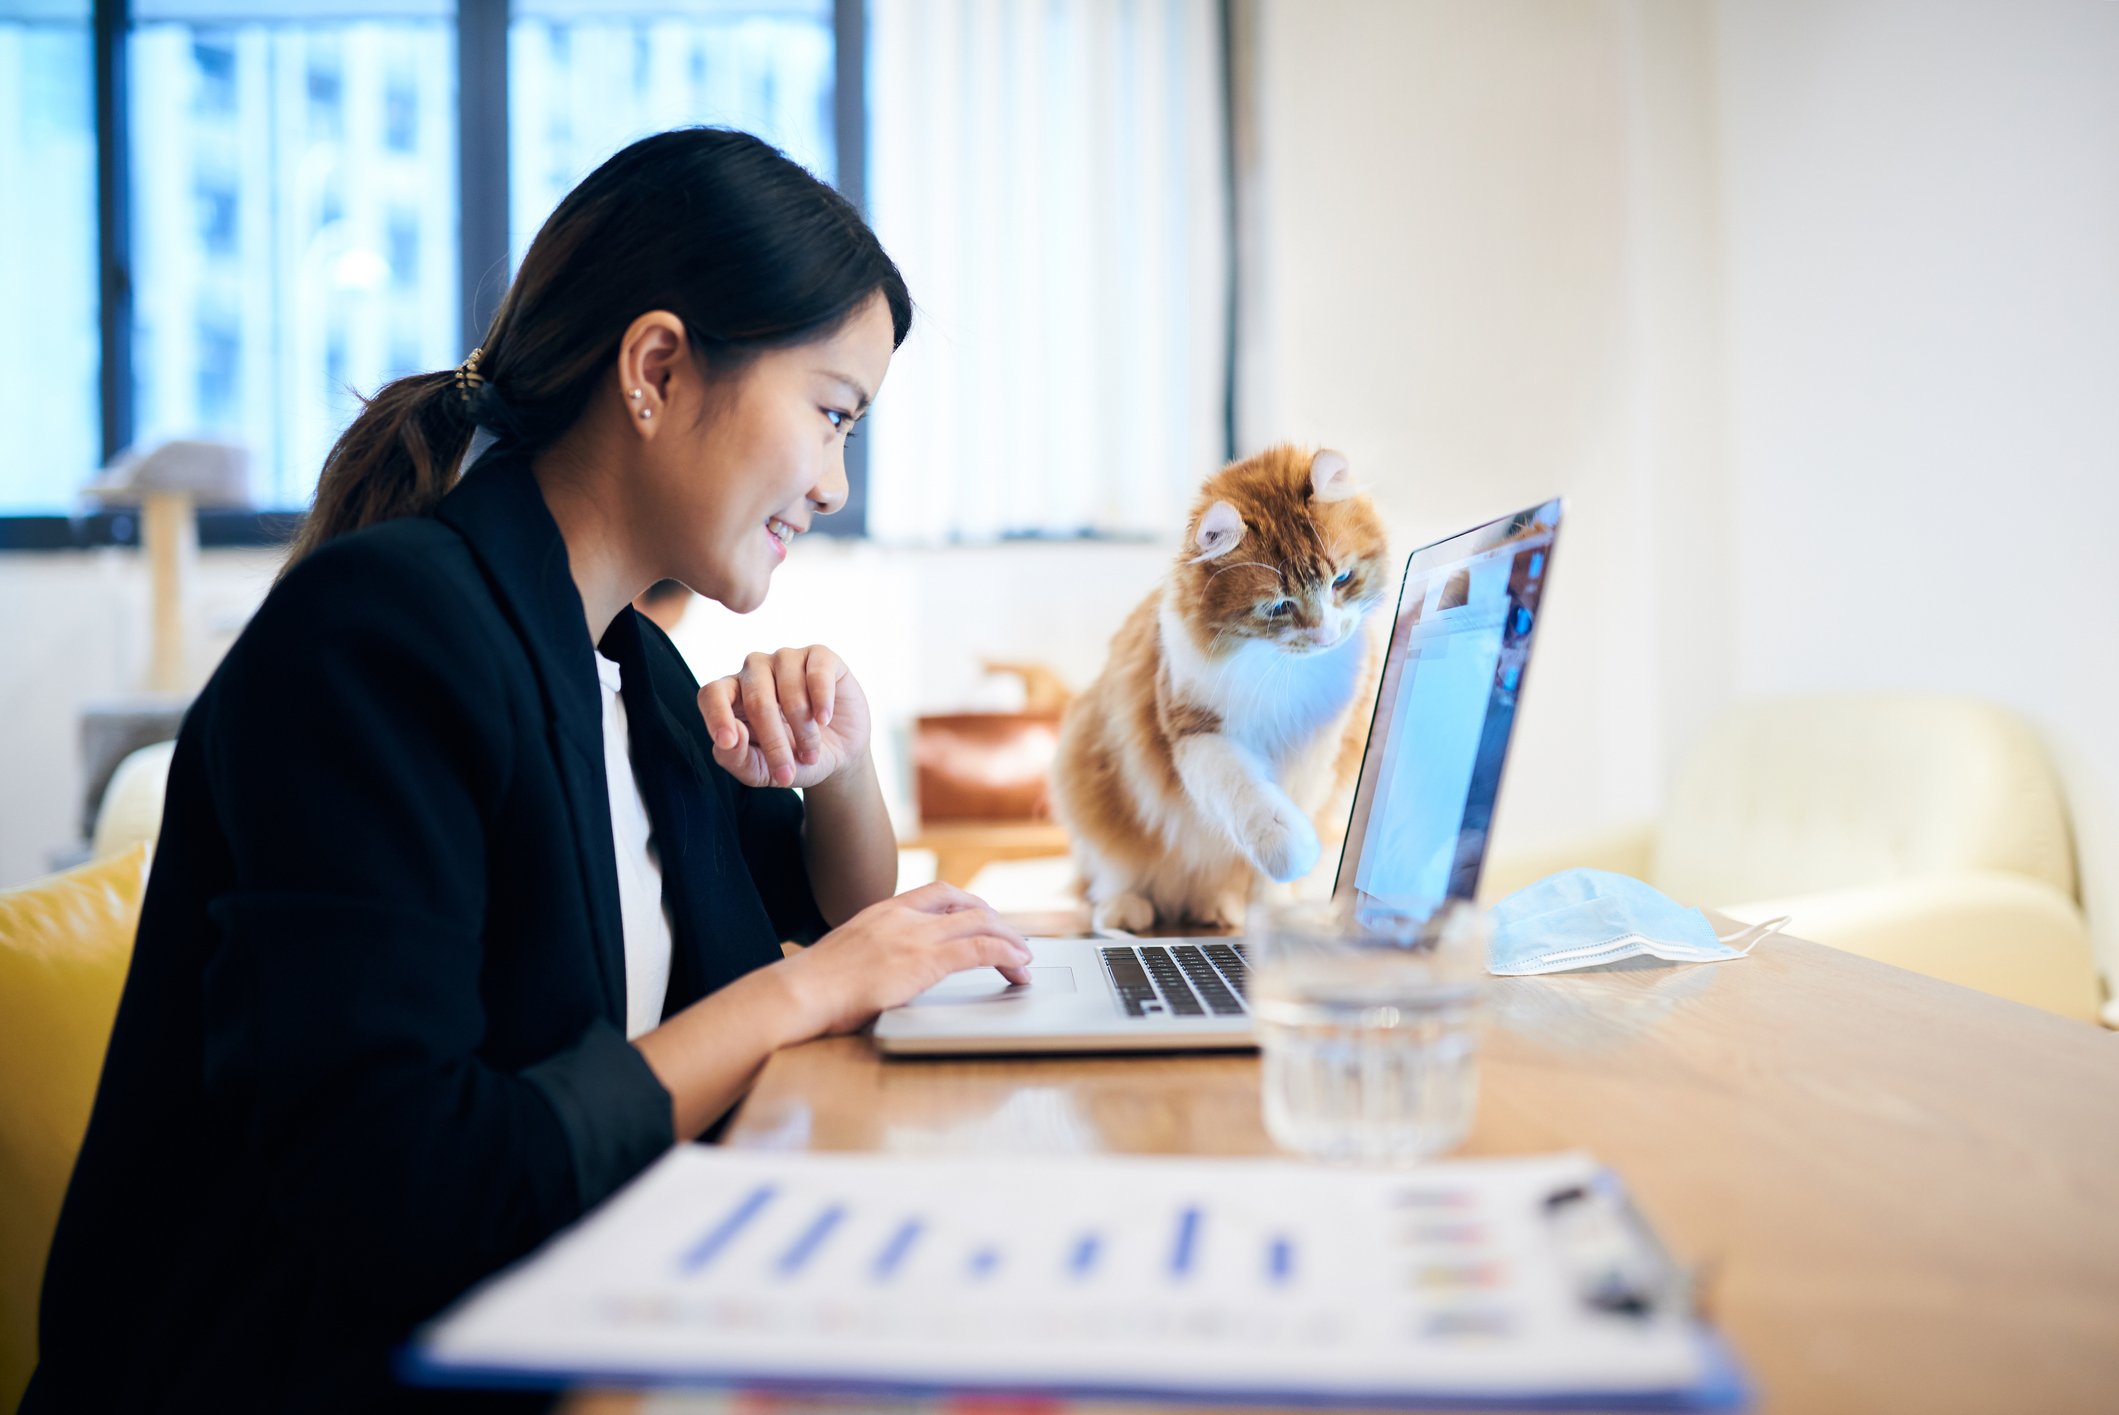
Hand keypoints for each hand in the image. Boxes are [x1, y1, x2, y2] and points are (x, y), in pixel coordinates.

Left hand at [697, 645, 871, 788]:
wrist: (840, 752)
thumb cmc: (793, 759)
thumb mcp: (762, 772)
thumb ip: (736, 759)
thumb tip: (732, 736)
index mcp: (732, 695)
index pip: (712, 694)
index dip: (716, 715)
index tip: (727, 741)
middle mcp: (754, 670)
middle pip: (756, 700)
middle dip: (774, 742)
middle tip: (787, 773)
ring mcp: (786, 659)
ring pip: (789, 689)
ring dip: (803, 729)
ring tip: (810, 753)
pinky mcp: (819, 656)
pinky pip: (817, 673)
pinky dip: (822, 700)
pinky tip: (824, 719)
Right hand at [774, 883, 1033, 1036]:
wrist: (798, 994)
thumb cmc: (812, 987)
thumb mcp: (845, 956)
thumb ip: (872, 953)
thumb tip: (881, 971)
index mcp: (883, 910)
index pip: (938, 894)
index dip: (969, 905)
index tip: (984, 920)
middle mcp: (902, 915)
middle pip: (965, 904)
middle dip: (995, 921)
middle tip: (1013, 941)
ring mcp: (914, 936)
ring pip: (980, 924)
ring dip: (1009, 940)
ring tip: (1025, 959)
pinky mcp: (923, 961)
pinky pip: (978, 950)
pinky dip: (1005, 954)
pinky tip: (1018, 966)